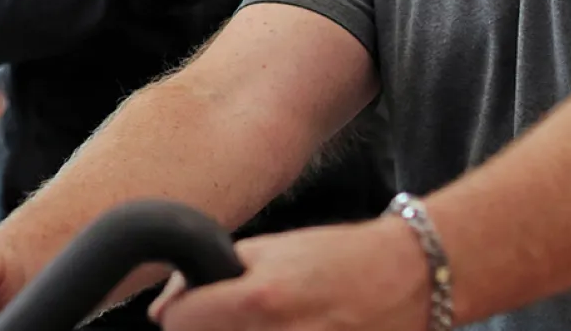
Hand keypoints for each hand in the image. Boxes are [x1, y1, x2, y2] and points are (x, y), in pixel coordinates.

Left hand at [148, 218, 428, 330]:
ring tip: (267, 325)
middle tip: (234, 319)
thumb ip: (219, 273)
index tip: (195, 311)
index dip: (182, 316)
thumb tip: (163, 310)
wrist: (408, 280)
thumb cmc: (340, 258)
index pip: (179, 323)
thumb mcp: (276, 247)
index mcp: (259, 299)